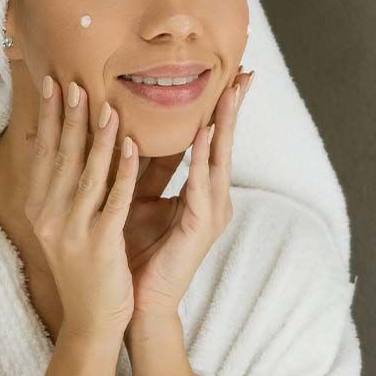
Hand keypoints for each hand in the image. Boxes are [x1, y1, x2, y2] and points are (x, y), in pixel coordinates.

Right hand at [25, 76, 139, 340]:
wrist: (93, 321)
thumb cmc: (86, 269)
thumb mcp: (66, 225)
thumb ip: (63, 189)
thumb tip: (50, 146)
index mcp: (40, 209)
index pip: (44, 154)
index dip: (50, 118)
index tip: (54, 82)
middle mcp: (50, 217)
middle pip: (61, 157)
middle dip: (69, 117)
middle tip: (74, 80)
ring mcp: (73, 231)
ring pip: (87, 174)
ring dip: (97, 137)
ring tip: (107, 104)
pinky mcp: (100, 244)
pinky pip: (113, 200)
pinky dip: (122, 171)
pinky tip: (131, 146)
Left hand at [122, 68, 254, 315]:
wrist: (136, 302)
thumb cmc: (135, 250)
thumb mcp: (137, 196)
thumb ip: (144, 165)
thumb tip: (130, 125)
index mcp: (201, 191)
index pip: (213, 140)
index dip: (221, 108)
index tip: (230, 75)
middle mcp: (213, 198)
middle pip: (225, 143)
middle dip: (234, 107)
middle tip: (245, 73)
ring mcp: (212, 213)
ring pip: (221, 158)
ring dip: (224, 124)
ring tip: (230, 93)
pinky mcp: (201, 228)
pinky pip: (202, 185)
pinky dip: (203, 157)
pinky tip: (202, 133)